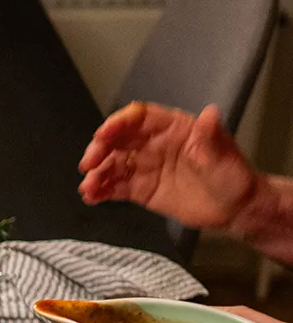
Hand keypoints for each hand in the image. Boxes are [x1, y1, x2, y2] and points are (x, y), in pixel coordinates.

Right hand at [78, 102, 259, 230]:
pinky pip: (117, 187)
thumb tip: (209, 114)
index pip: (140, 118)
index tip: (103, 135)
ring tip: (88, 188)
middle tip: (88, 164)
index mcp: (173, 128)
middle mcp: (155, 144)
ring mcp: (147, 167)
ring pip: (114, 165)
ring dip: (97, 174)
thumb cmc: (233, 176)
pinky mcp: (142, 190)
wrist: (235, 208)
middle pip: (119, 140)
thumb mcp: (223, 155)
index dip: (119, 124)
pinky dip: (102, 190)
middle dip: (100, 149)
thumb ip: (211, 136)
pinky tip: (92, 196)